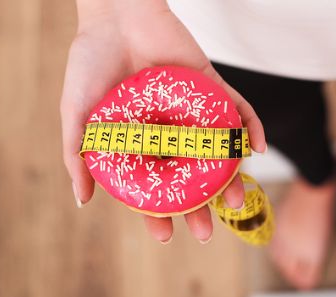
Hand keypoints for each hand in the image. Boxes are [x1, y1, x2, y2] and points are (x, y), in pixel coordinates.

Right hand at [61, 0, 265, 242]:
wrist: (114, 14)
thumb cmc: (90, 63)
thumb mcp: (78, 114)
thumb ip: (79, 155)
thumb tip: (82, 200)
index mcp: (141, 143)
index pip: (154, 187)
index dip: (159, 214)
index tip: (164, 236)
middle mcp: (171, 132)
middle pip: (191, 177)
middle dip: (200, 207)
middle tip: (205, 230)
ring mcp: (194, 112)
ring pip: (217, 152)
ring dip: (231, 178)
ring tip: (237, 202)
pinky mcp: (213, 88)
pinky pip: (238, 110)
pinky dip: (251, 129)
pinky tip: (257, 151)